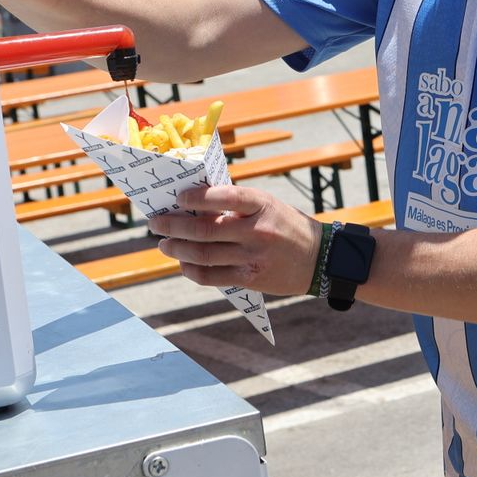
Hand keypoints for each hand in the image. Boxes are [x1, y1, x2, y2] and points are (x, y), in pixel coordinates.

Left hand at [148, 184, 323, 295]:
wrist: (320, 259)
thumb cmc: (286, 226)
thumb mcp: (268, 206)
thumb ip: (237, 207)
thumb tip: (194, 207)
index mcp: (263, 204)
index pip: (225, 196)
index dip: (198, 197)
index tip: (178, 197)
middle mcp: (258, 231)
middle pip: (205, 229)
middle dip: (174, 226)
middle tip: (156, 223)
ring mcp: (253, 257)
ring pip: (203, 254)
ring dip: (177, 248)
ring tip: (164, 244)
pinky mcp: (251, 279)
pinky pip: (212, 276)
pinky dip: (192, 269)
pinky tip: (183, 262)